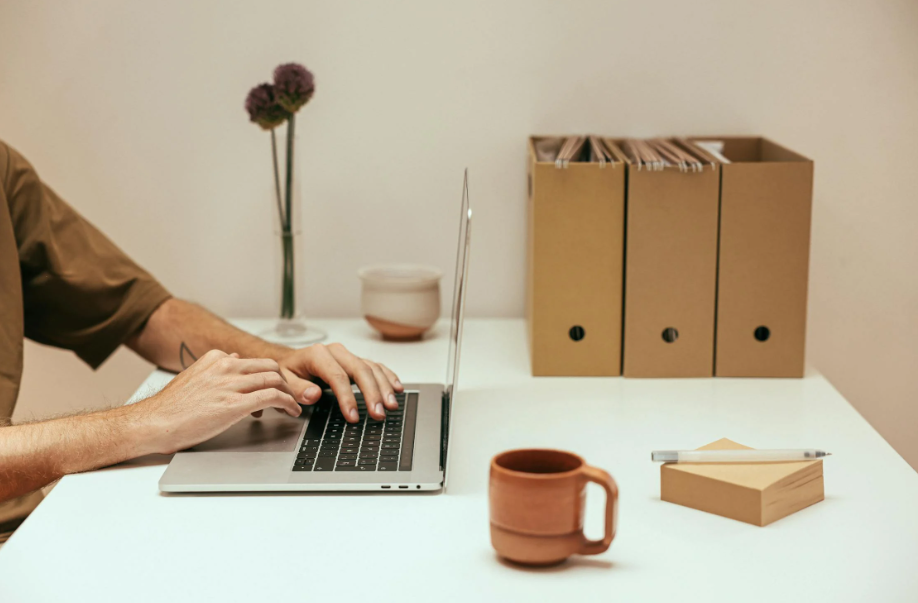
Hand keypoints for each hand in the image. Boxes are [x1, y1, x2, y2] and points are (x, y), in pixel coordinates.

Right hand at [133, 350, 301, 454]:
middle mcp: (225, 367)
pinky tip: (291, 411)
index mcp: (216, 359)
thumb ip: (215, 369)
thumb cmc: (171, 407)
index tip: (275, 387)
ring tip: (294, 405)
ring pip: (275, 379)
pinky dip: (288, 403)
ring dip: (290, 393)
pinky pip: (272, 397)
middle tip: (290, 395)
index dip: (268, 376)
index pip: (254, 361)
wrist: (154, 423)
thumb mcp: (193, 376)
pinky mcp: (234, 404)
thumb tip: (234, 359)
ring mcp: (230, 385)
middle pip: (270, 366)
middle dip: (285, 381)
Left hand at [276, 343, 402, 422]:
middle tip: (378, 413)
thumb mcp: (283, 381)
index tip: (353, 417)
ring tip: (391, 406)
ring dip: (384, 387)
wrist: (290, 360)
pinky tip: (397, 388)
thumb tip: (314, 395)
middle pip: (360, 370)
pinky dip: (388, 377)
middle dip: (372, 393)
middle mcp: (336, 352)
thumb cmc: (288, 371)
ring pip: (371, 368)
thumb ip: (296, 389)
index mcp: (318, 354)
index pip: (337, 377)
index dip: (347, 398)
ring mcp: (348, 356)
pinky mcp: (355, 361)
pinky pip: (376, 366)